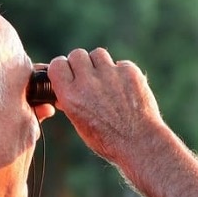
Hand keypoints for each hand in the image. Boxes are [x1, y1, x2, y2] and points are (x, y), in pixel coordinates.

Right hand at [47, 48, 163, 161]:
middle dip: (81, 63)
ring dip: (100, 65)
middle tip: (88, 76)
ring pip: (98, 54)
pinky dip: (121, 73)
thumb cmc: (107, 139)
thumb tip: (62, 96)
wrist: (139, 142)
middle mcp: (88, 82)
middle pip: (77, 54)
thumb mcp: (80, 125)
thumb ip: (70, 104)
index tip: (68, 73)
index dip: (62, 67)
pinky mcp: (129, 72)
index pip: (57, 65)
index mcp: (71, 96)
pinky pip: (120, 64)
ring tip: (107, 81)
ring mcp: (110, 75)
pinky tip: (125, 89)